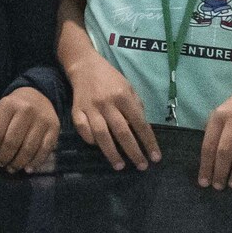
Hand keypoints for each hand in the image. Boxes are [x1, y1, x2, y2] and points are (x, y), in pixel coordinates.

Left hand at [0, 87, 59, 172]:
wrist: (38, 95)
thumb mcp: (2, 110)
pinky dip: (35, 162)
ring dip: (19, 163)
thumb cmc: (15, 107)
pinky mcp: (54, 128)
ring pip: (28, 149)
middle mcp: (26, 110)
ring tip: (12, 168)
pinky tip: (28, 168)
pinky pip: (44, 150)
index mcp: (9, 104)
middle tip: (1, 164)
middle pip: (12, 142)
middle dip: (5, 157)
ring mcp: (42, 119)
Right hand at [67, 51, 158, 170]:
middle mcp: (107, 103)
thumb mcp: (129, 87)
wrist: (85, 66)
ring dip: (112, 153)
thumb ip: (136, 107)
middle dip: (133, 152)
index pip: (140, 123)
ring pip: (102, 135)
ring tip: (120, 166)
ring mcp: (90, 108)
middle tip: (141, 166)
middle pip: (122, 132)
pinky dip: (90, 140)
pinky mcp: (76, 111)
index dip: (148, 142)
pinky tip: (98, 147)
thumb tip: (142, 130)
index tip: (155, 157)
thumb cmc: (111, 79)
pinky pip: (83, 130)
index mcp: (124, 96)